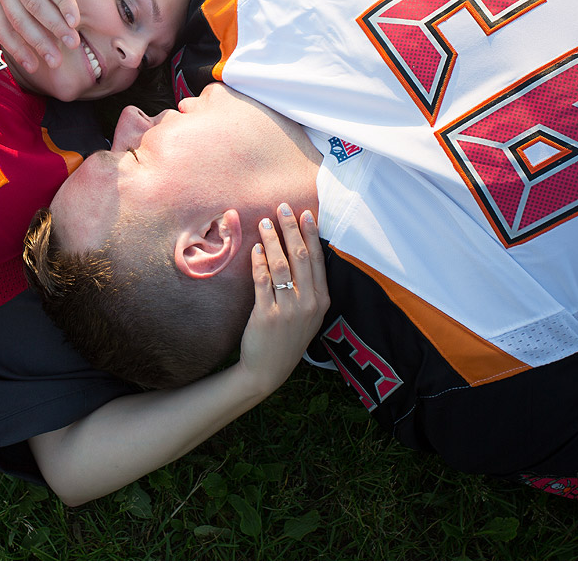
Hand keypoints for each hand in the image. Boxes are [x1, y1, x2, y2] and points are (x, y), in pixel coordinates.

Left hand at [0, 0, 83, 72]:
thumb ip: (24, 10)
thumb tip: (26, 48)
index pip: (4, 28)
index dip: (19, 50)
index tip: (36, 68)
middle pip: (20, 19)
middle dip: (40, 43)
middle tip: (57, 61)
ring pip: (36, 5)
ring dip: (56, 27)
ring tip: (73, 43)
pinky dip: (64, 4)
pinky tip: (75, 20)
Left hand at [237, 203, 329, 395]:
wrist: (268, 370)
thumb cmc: (287, 338)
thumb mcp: (308, 315)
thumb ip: (308, 288)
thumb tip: (300, 252)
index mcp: (321, 301)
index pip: (317, 260)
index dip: (311, 234)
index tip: (305, 213)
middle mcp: (308, 303)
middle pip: (300, 257)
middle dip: (291, 228)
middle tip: (282, 207)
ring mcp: (289, 310)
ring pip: (281, 266)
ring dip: (272, 240)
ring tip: (264, 222)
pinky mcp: (267, 315)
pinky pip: (263, 281)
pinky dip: (259, 262)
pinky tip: (256, 248)